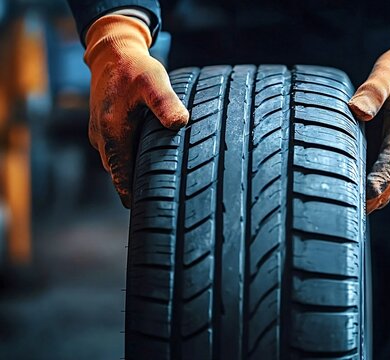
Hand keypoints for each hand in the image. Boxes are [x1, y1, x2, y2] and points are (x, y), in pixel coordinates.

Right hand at [84, 15, 188, 207]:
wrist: (113, 52)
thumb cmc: (135, 68)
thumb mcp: (154, 81)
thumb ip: (166, 103)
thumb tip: (180, 124)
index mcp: (112, 132)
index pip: (121, 175)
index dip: (132, 195)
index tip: (146, 212)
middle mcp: (102, 137)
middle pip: (119, 174)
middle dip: (135, 189)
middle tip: (160, 205)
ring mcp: (100, 134)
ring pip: (117, 164)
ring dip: (132, 175)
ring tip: (156, 188)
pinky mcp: (104, 128)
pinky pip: (117, 152)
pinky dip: (130, 160)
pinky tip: (148, 161)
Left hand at [348, 17, 389, 213]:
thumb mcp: (386, 73)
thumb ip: (372, 92)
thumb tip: (356, 110)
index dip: (379, 179)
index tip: (366, 195)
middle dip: (378, 194)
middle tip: (355, 212)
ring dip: (384, 193)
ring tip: (362, 210)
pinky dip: (388, 181)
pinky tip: (374, 191)